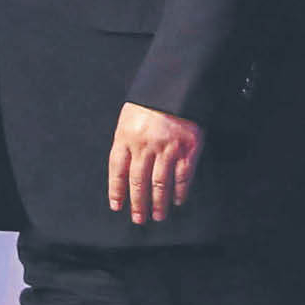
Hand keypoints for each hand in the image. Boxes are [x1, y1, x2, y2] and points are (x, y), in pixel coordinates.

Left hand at [107, 103, 203, 224]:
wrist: (178, 86)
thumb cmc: (152, 101)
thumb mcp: (130, 117)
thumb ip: (125, 140)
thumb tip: (122, 168)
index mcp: (126, 136)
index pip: (117, 170)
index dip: (116, 190)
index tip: (117, 206)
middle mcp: (145, 145)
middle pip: (138, 181)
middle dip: (137, 203)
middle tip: (138, 219)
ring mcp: (167, 148)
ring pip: (160, 183)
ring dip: (158, 203)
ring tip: (157, 216)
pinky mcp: (188, 149)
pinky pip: (182, 176)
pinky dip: (180, 191)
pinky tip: (178, 200)